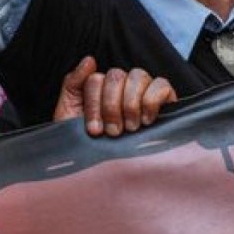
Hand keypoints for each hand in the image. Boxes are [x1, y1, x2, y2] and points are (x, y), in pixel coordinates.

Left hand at [53, 56, 176, 136]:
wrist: (103, 174)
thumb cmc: (87, 146)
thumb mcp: (68, 115)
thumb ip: (73, 84)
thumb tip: (89, 59)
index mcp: (99, 88)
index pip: (97, 79)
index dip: (94, 104)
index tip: (94, 129)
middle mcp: (122, 85)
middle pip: (117, 75)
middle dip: (112, 107)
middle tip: (113, 132)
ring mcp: (143, 90)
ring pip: (138, 76)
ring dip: (131, 104)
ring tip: (130, 128)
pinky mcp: (164, 99)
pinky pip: (161, 85)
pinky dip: (152, 100)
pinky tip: (146, 120)